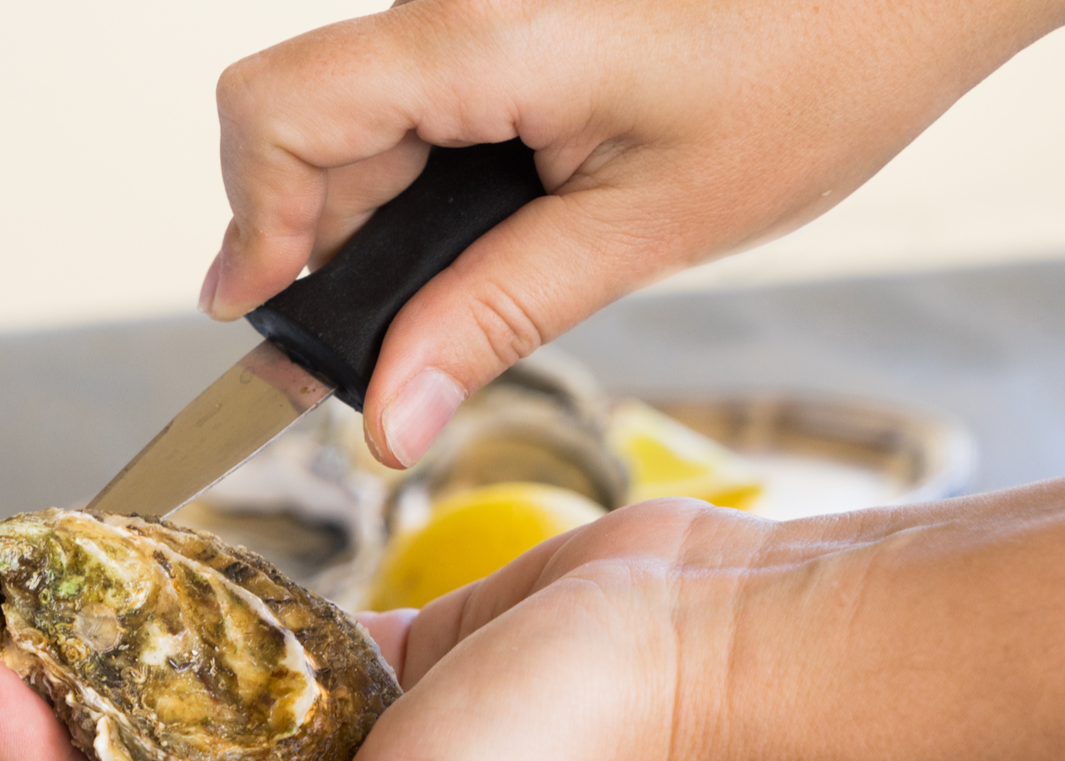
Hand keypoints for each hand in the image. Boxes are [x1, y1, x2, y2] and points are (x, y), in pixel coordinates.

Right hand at [201, 0, 1064, 467]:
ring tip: (451, 295)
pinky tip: (481, 230)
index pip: (278, 112)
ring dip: (372, 218)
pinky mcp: (501, 18)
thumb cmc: (814, 72)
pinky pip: (407, 97)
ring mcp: (476, 3)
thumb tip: (384, 415)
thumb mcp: (644, 228)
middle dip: (316, 242)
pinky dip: (415, 179)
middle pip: (302, 122)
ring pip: (348, 114)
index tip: (269, 320)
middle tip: (375, 347)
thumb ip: (493, 318)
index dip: (250, 224)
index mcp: (482, 35)